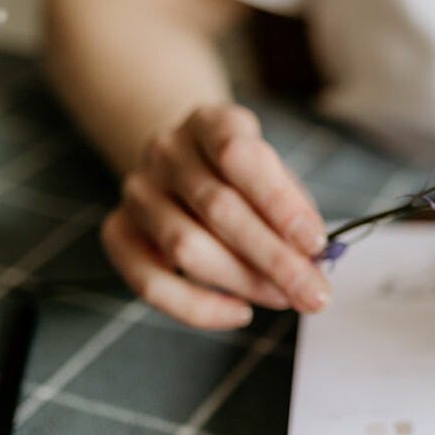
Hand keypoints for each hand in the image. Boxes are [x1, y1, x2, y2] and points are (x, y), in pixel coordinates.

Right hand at [101, 104, 330, 328]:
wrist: (184, 164)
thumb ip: (294, 211)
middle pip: (218, 209)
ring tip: (285, 298)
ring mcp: (138, 191)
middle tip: (314, 293)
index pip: (240, 157)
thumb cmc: (244, 177)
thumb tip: (313, 261)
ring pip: (186, 248)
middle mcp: (167, 152)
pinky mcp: (118, 231)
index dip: (280, 204)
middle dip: (275, 259)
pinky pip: (150, 282)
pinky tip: (240, 311)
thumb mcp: (275, 175)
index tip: (317, 243)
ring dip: (244, 282)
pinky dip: (198, 307)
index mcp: (211, 123)